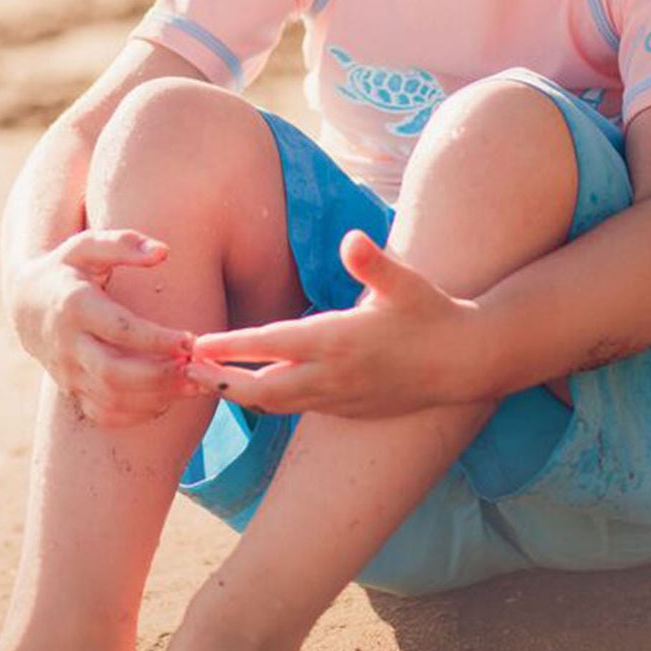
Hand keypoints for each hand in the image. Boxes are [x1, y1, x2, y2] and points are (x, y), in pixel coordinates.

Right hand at [10, 229, 196, 428]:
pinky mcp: (72, 391)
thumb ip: (125, 244)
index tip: (191, 340)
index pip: (119, 330)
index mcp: (74, 306)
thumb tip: (163, 252)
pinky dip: (137, 414)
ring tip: (192, 385)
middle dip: (160, 376)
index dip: (157, 339)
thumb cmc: (68, 268)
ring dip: (156, 398)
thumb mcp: (88, 245)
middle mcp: (67, 344)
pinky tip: (166, 399)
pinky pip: (104, 414)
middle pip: (113, 374)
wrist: (27, 304)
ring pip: (111, 399)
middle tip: (196, 369)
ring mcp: (68, 372)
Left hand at [184, 230, 482, 417]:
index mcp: (338, 341)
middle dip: (221, 382)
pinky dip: (269, 403)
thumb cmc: (433, 312)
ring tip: (206, 383)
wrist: (467, 362)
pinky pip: (298, 410)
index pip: (271, 345)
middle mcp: (333, 376)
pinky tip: (253, 392)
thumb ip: (375, 263)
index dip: (231, 348)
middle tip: (182, 372)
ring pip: (277, 404)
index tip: (196, 345)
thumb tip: (352, 240)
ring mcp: (340, 399)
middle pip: (262, 388)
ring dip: (240, 395)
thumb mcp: (407, 283)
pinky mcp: (349, 410)